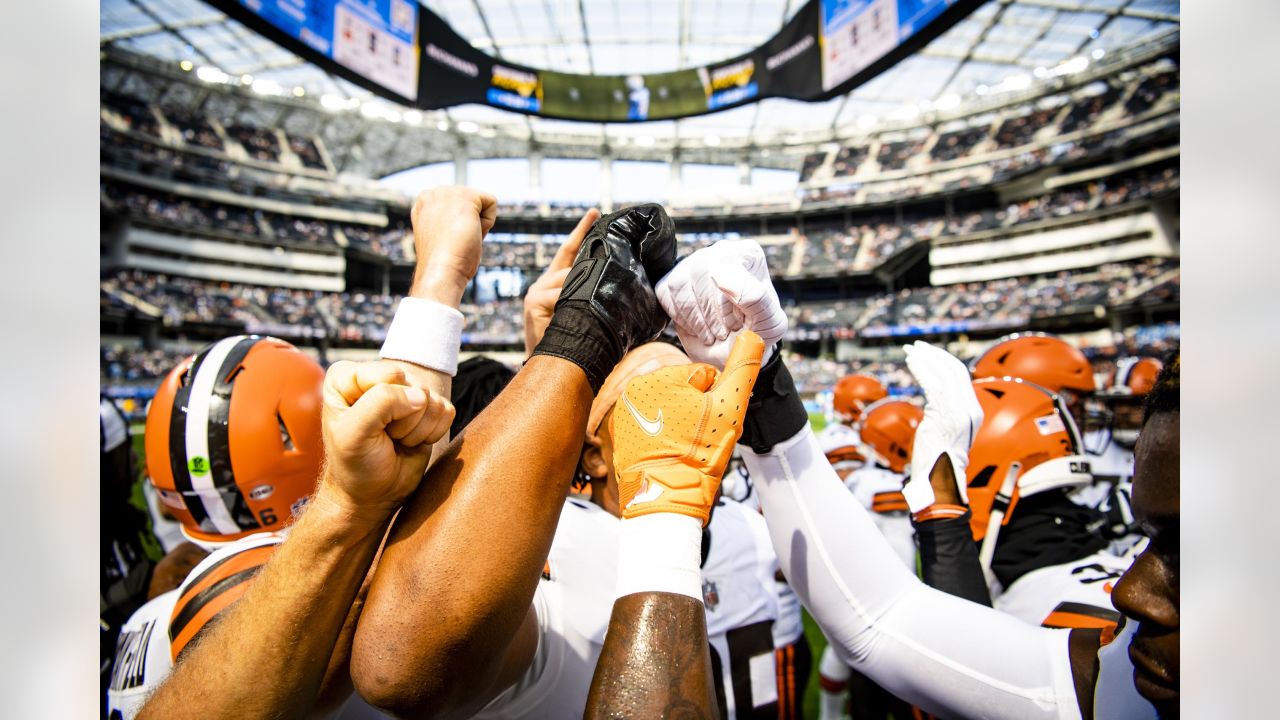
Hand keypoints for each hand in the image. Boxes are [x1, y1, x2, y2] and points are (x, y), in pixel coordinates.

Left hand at [320, 360, 455, 518]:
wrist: (373, 493)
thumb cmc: (356, 463)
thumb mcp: (354, 433)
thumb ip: (381, 403)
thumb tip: (421, 396)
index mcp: (348, 376)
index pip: (389, 374)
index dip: (386, 404)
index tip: (368, 426)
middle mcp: (378, 379)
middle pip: (414, 386)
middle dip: (403, 419)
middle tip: (385, 436)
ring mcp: (406, 392)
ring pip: (432, 399)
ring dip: (416, 429)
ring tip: (396, 440)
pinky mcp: (429, 409)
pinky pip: (447, 411)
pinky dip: (432, 433)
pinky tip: (412, 442)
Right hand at [408, 187, 497, 306]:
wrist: (441, 271)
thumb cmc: (441, 264)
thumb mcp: (439, 239)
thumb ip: (447, 224)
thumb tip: (461, 223)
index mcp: (423, 204)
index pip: (455, 208)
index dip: (457, 228)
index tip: (446, 242)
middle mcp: (432, 194)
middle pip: (469, 204)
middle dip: (468, 224)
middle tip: (455, 242)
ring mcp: (447, 192)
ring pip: (480, 204)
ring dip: (477, 225)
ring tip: (461, 238)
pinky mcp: (465, 195)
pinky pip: (491, 202)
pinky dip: (488, 222)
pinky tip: (471, 233)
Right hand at [531, 204, 678, 391]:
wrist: (554, 371)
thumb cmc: (577, 346)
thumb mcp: (591, 316)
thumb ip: (601, 297)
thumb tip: (635, 286)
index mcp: (558, 285)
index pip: (571, 252)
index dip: (583, 232)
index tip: (596, 212)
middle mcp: (544, 284)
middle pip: (574, 263)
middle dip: (592, 263)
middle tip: (604, 253)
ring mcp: (537, 291)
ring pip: (572, 278)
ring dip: (587, 292)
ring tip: (591, 310)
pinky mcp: (534, 301)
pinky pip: (563, 293)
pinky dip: (574, 302)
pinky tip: (575, 313)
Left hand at [610, 332, 763, 524]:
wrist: (666, 498)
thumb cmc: (700, 453)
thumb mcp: (731, 408)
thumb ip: (744, 368)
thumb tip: (753, 334)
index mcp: (662, 375)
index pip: (704, 376)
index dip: (716, 401)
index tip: (712, 425)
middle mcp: (637, 387)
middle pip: (685, 391)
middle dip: (697, 411)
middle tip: (700, 439)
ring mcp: (626, 410)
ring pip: (669, 408)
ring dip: (681, 423)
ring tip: (684, 447)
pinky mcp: (621, 432)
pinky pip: (652, 425)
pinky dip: (662, 435)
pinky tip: (669, 452)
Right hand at [656, 239, 785, 367]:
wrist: (735, 352)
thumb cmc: (756, 335)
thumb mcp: (769, 323)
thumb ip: (754, 297)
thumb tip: (718, 274)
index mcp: (748, 254)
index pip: (724, 267)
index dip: (723, 303)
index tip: (734, 324)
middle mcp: (720, 251)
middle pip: (699, 271)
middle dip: (708, 311)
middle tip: (721, 333)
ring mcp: (694, 262)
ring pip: (679, 283)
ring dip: (694, 317)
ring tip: (710, 333)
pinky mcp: (673, 278)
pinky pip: (665, 292)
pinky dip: (679, 316)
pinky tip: (696, 327)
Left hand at [901, 341, 983, 512]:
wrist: (938, 480)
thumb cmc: (936, 458)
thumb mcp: (945, 429)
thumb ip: (945, 410)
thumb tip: (936, 394)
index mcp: (973, 410)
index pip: (960, 376)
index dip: (943, 361)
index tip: (927, 352)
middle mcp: (970, 408)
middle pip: (954, 370)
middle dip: (933, 354)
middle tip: (915, 345)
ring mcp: (960, 411)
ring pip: (943, 373)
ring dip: (924, 359)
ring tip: (909, 350)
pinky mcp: (945, 414)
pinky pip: (933, 384)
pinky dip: (921, 369)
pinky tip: (910, 362)